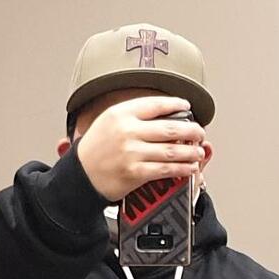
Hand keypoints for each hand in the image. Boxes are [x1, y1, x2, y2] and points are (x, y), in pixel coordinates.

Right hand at [72, 96, 203, 202]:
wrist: (79, 175)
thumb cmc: (94, 149)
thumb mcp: (107, 122)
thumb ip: (132, 116)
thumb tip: (163, 114)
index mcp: (120, 114)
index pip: (155, 104)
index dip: (176, 104)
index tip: (187, 105)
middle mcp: (127, 131)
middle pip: (169, 128)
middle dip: (191, 130)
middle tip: (199, 132)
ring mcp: (131, 152)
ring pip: (171, 150)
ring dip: (190, 151)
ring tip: (199, 151)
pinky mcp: (135, 172)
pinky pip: (165, 169)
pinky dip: (181, 168)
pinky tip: (190, 167)